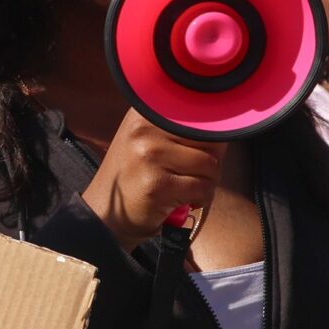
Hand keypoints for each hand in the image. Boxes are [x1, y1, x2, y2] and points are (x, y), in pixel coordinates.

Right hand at [80, 109, 225, 251]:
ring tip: (182, 188)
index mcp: (143, 114)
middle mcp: (143, 130)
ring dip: (205, 183)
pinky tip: (180, 201)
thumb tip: (225, 128)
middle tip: (184, 174)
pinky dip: (199, 199)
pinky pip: (203, 188)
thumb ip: (179, 129)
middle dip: (207, 162)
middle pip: (210, 140)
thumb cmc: (134, 178)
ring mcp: (149, 156)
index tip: (194, 151)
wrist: (103, 215)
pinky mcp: (157, 184)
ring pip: (210, 165)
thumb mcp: (147, 141)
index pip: (200, 115)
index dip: (206, 137)